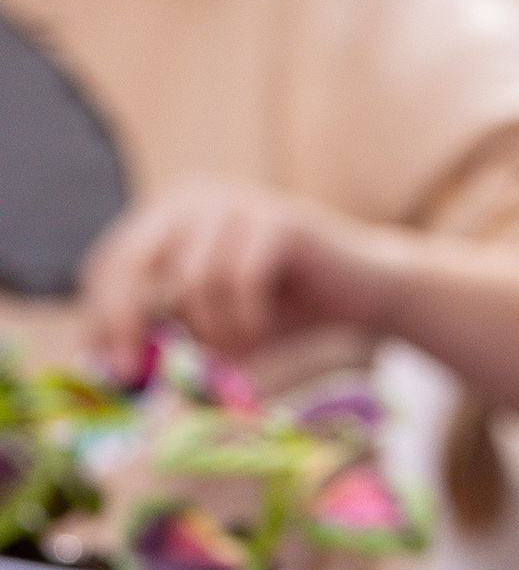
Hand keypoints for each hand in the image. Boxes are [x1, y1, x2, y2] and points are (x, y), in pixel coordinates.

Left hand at [79, 183, 400, 387]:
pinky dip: (246, 319)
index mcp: (170, 214)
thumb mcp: (215, 324)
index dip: (101, 316)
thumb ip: (168, 333)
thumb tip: (109, 364)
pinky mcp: (277, 220)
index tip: (108, 369)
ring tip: (239, 351)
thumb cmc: (288, 311)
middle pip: (131, 262)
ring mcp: (236, 202)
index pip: (111, 262)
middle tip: (138, 373)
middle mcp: (194, 196)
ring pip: (191, 280)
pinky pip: (238, 280)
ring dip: (212, 332)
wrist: (367, 291)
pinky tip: (264, 331)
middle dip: (129, 323)